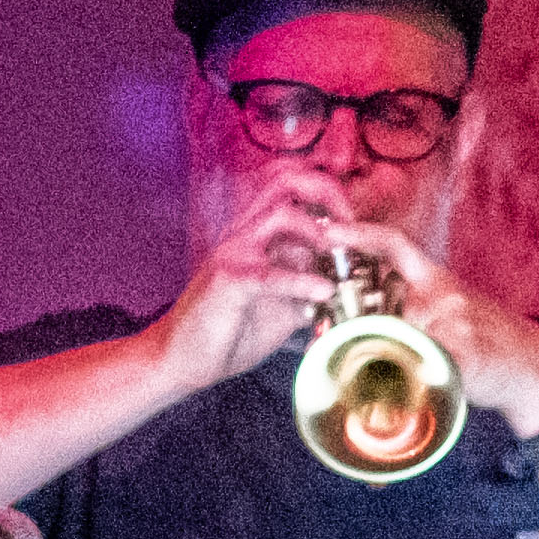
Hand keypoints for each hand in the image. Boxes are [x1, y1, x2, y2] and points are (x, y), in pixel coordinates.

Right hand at [156, 171, 356, 390]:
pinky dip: (302, 281)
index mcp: (256, 231)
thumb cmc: (230, 329)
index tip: (355, 223)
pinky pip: (269, 272)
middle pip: (287, 179)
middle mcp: (244, 232)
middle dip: (328, 193)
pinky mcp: (229, 281)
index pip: (291, 183)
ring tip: (340, 256)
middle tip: (352, 225)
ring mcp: (234, 253)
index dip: (328, 192)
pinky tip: (324, 293)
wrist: (184, 359)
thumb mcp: (280, 304)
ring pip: (279, 212)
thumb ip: (307, 286)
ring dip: (318, 231)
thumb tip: (346, 285)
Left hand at [328, 219, 538, 436]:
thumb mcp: (450, 307)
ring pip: (393, 338)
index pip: (395, 245)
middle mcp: (443, 295)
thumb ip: (411, 304)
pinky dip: (405, 385)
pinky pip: (419, 368)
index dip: (361, 233)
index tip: (330, 229)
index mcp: (437, 280)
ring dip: (378, 360)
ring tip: (377, 377)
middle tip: (328, 337)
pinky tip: (403, 394)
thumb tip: (362, 310)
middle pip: (379, 304)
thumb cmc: (484, 337)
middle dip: (353, 323)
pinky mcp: (464, 355)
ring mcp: (454, 324)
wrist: (532, 364)